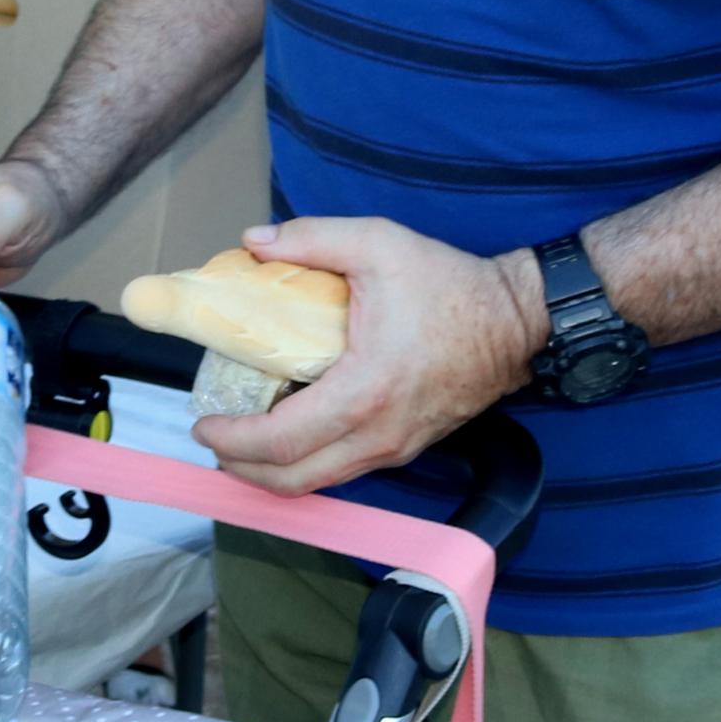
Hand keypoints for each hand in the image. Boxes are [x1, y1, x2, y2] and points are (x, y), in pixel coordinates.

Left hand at [195, 218, 544, 496]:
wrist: (517, 322)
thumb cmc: (452, 286)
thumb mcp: (379, 244)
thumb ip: (312, 239)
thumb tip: (253, 242)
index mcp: (365, 392)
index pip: (282, 441)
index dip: (233, 440)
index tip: (203, 423)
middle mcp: (379, 434)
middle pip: (293, 480)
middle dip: (242, 468)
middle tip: (213, 439)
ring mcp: (396, 448)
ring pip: (319, 482)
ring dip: (272, 472)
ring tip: (241, 442)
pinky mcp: (407, 447)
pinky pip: (344, 469)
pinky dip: (307, 463)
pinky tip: (289, 435)